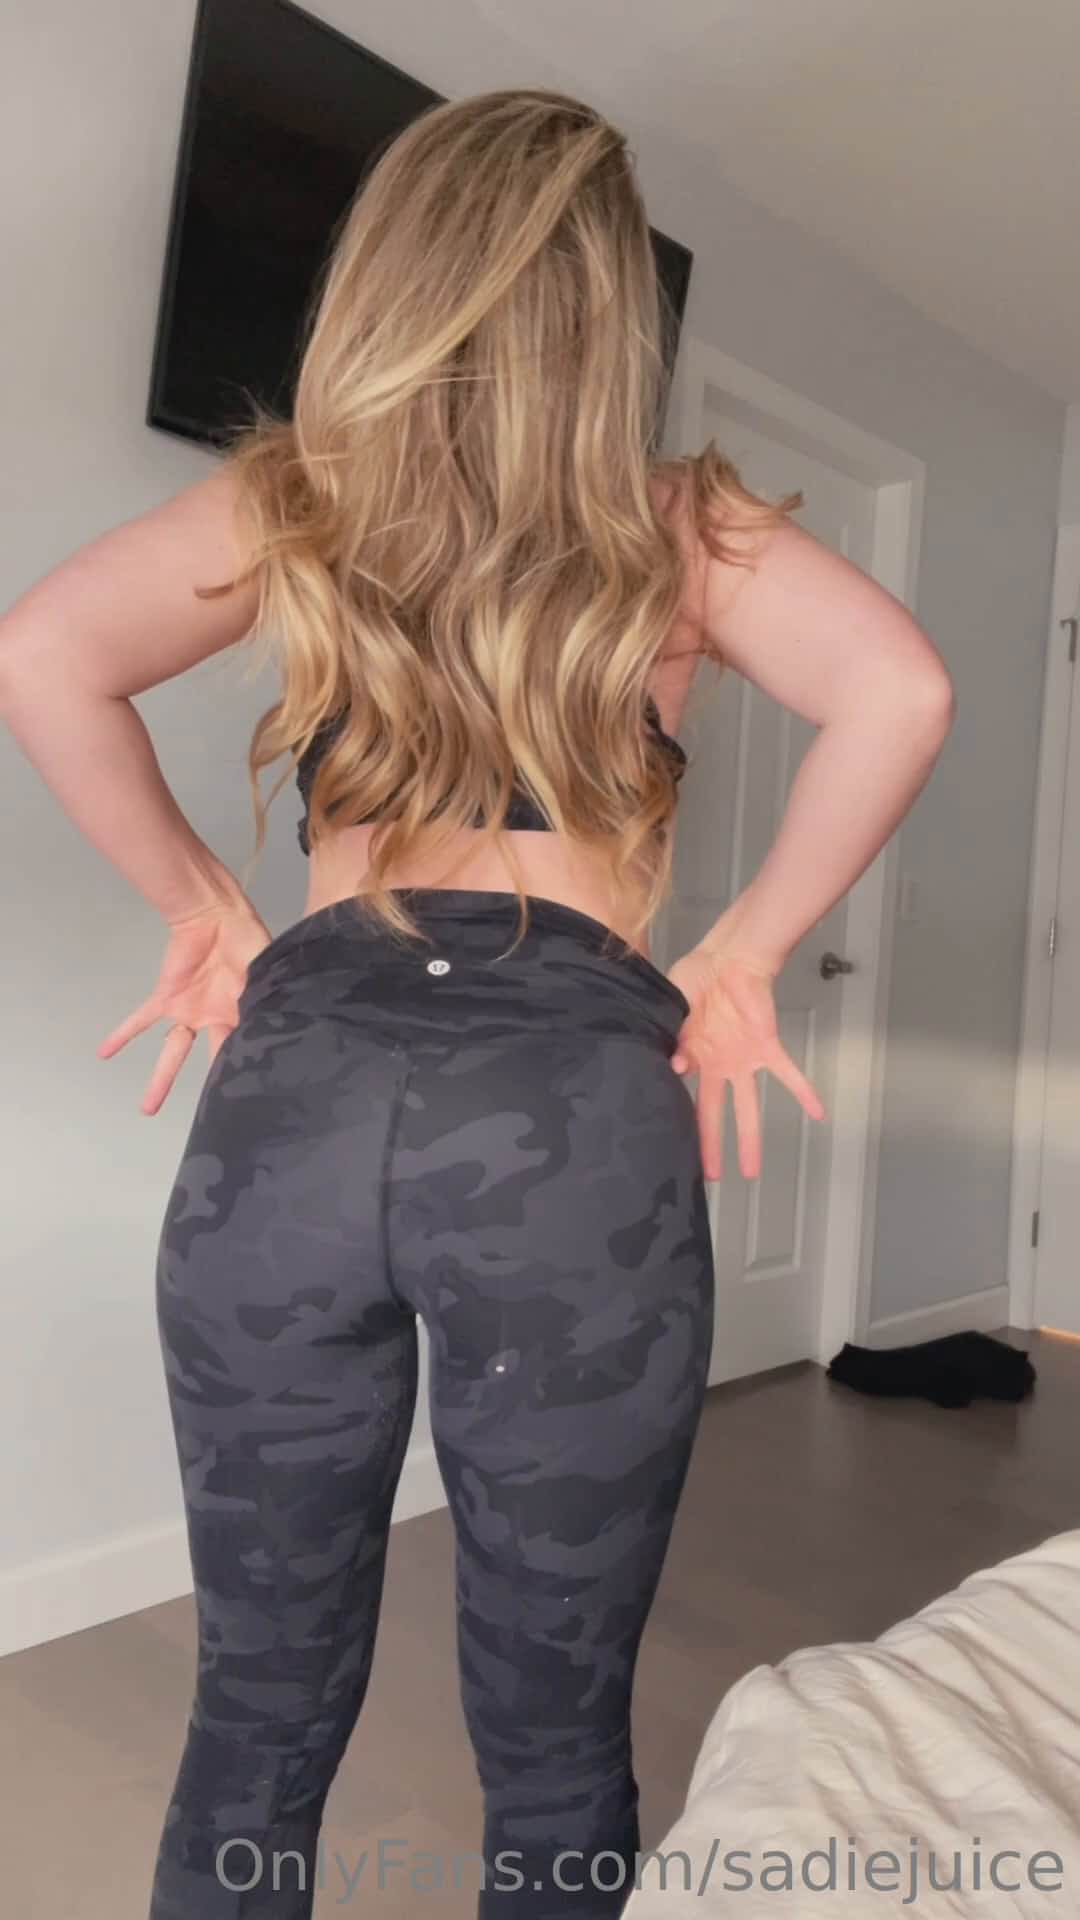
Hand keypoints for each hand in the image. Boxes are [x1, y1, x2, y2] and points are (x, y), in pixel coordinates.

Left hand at [98, 900, 272, 1114]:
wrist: (217, 915)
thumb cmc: (246, 941)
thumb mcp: (261, 975)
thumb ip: (258, 1001)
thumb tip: (260, 1029)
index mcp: (243, 1017)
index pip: (243, 1050)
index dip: (245, 1072)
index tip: (246, 1100)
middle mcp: (216, 1021)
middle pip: (211, 1062)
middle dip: (211, 1089)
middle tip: (210, 1121)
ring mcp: (190, 1012)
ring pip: (173, 1052)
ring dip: (160, 1079)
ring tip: (147, 1109)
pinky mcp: (168, 998)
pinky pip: (143, 1019)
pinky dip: (124, 1034)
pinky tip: (105, 1053)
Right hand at [665, 943, 825, 1180]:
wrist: (726, 957)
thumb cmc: (695, 979)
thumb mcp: (673, 1008)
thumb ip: (675, 1037)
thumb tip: (675, 1067)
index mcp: (693, 1058)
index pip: (685, 1095)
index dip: (677, 1114)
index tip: (670, 1138)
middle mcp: (718, 1067)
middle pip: (714, 1115)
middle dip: (711, 1146)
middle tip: (710, 1178)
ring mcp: (743, 1060)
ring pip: (748, 1107)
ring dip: (750, 1138)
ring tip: (751, 1171)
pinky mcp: (766, 1046)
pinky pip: (787, 1073)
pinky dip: (803, 1092)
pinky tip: (818, 1113)